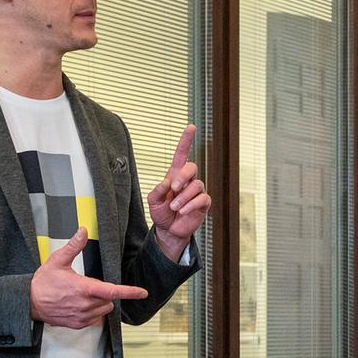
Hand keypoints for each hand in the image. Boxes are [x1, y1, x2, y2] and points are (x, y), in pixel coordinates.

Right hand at [30, 228, 148, 328]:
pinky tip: (79, 305)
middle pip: (109, 300)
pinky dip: (92, 312)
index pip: (112, 291)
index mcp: (83, 288)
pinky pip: (95, 319)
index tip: (142, 292)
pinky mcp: (78, 324)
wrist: (28, 302)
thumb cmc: (42, 283)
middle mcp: (84, 305)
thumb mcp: (57, 260)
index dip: (130, 291)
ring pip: (104, 310)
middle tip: (88, 286)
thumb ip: (74, 246)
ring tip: (82, 296)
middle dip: (105, 293)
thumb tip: (83, 231)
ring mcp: (81, 316)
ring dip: (100, 303)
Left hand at [149, 124, 209, 261]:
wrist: (169, 230)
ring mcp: (197, 192)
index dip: (186, 141)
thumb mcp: (153, 202)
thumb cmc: (161, 213)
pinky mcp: (204, 203)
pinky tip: (183, 211)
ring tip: (174, 207)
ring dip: (183, 197)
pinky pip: (202, 198)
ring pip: (196, 185)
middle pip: (192, 167)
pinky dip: (191, 205)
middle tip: (173, 188)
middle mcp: (188, 181)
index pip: (182, 154)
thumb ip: (157, 191)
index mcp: (175, 175)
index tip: (191, 127)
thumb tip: (167, 182)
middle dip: (183, 176)